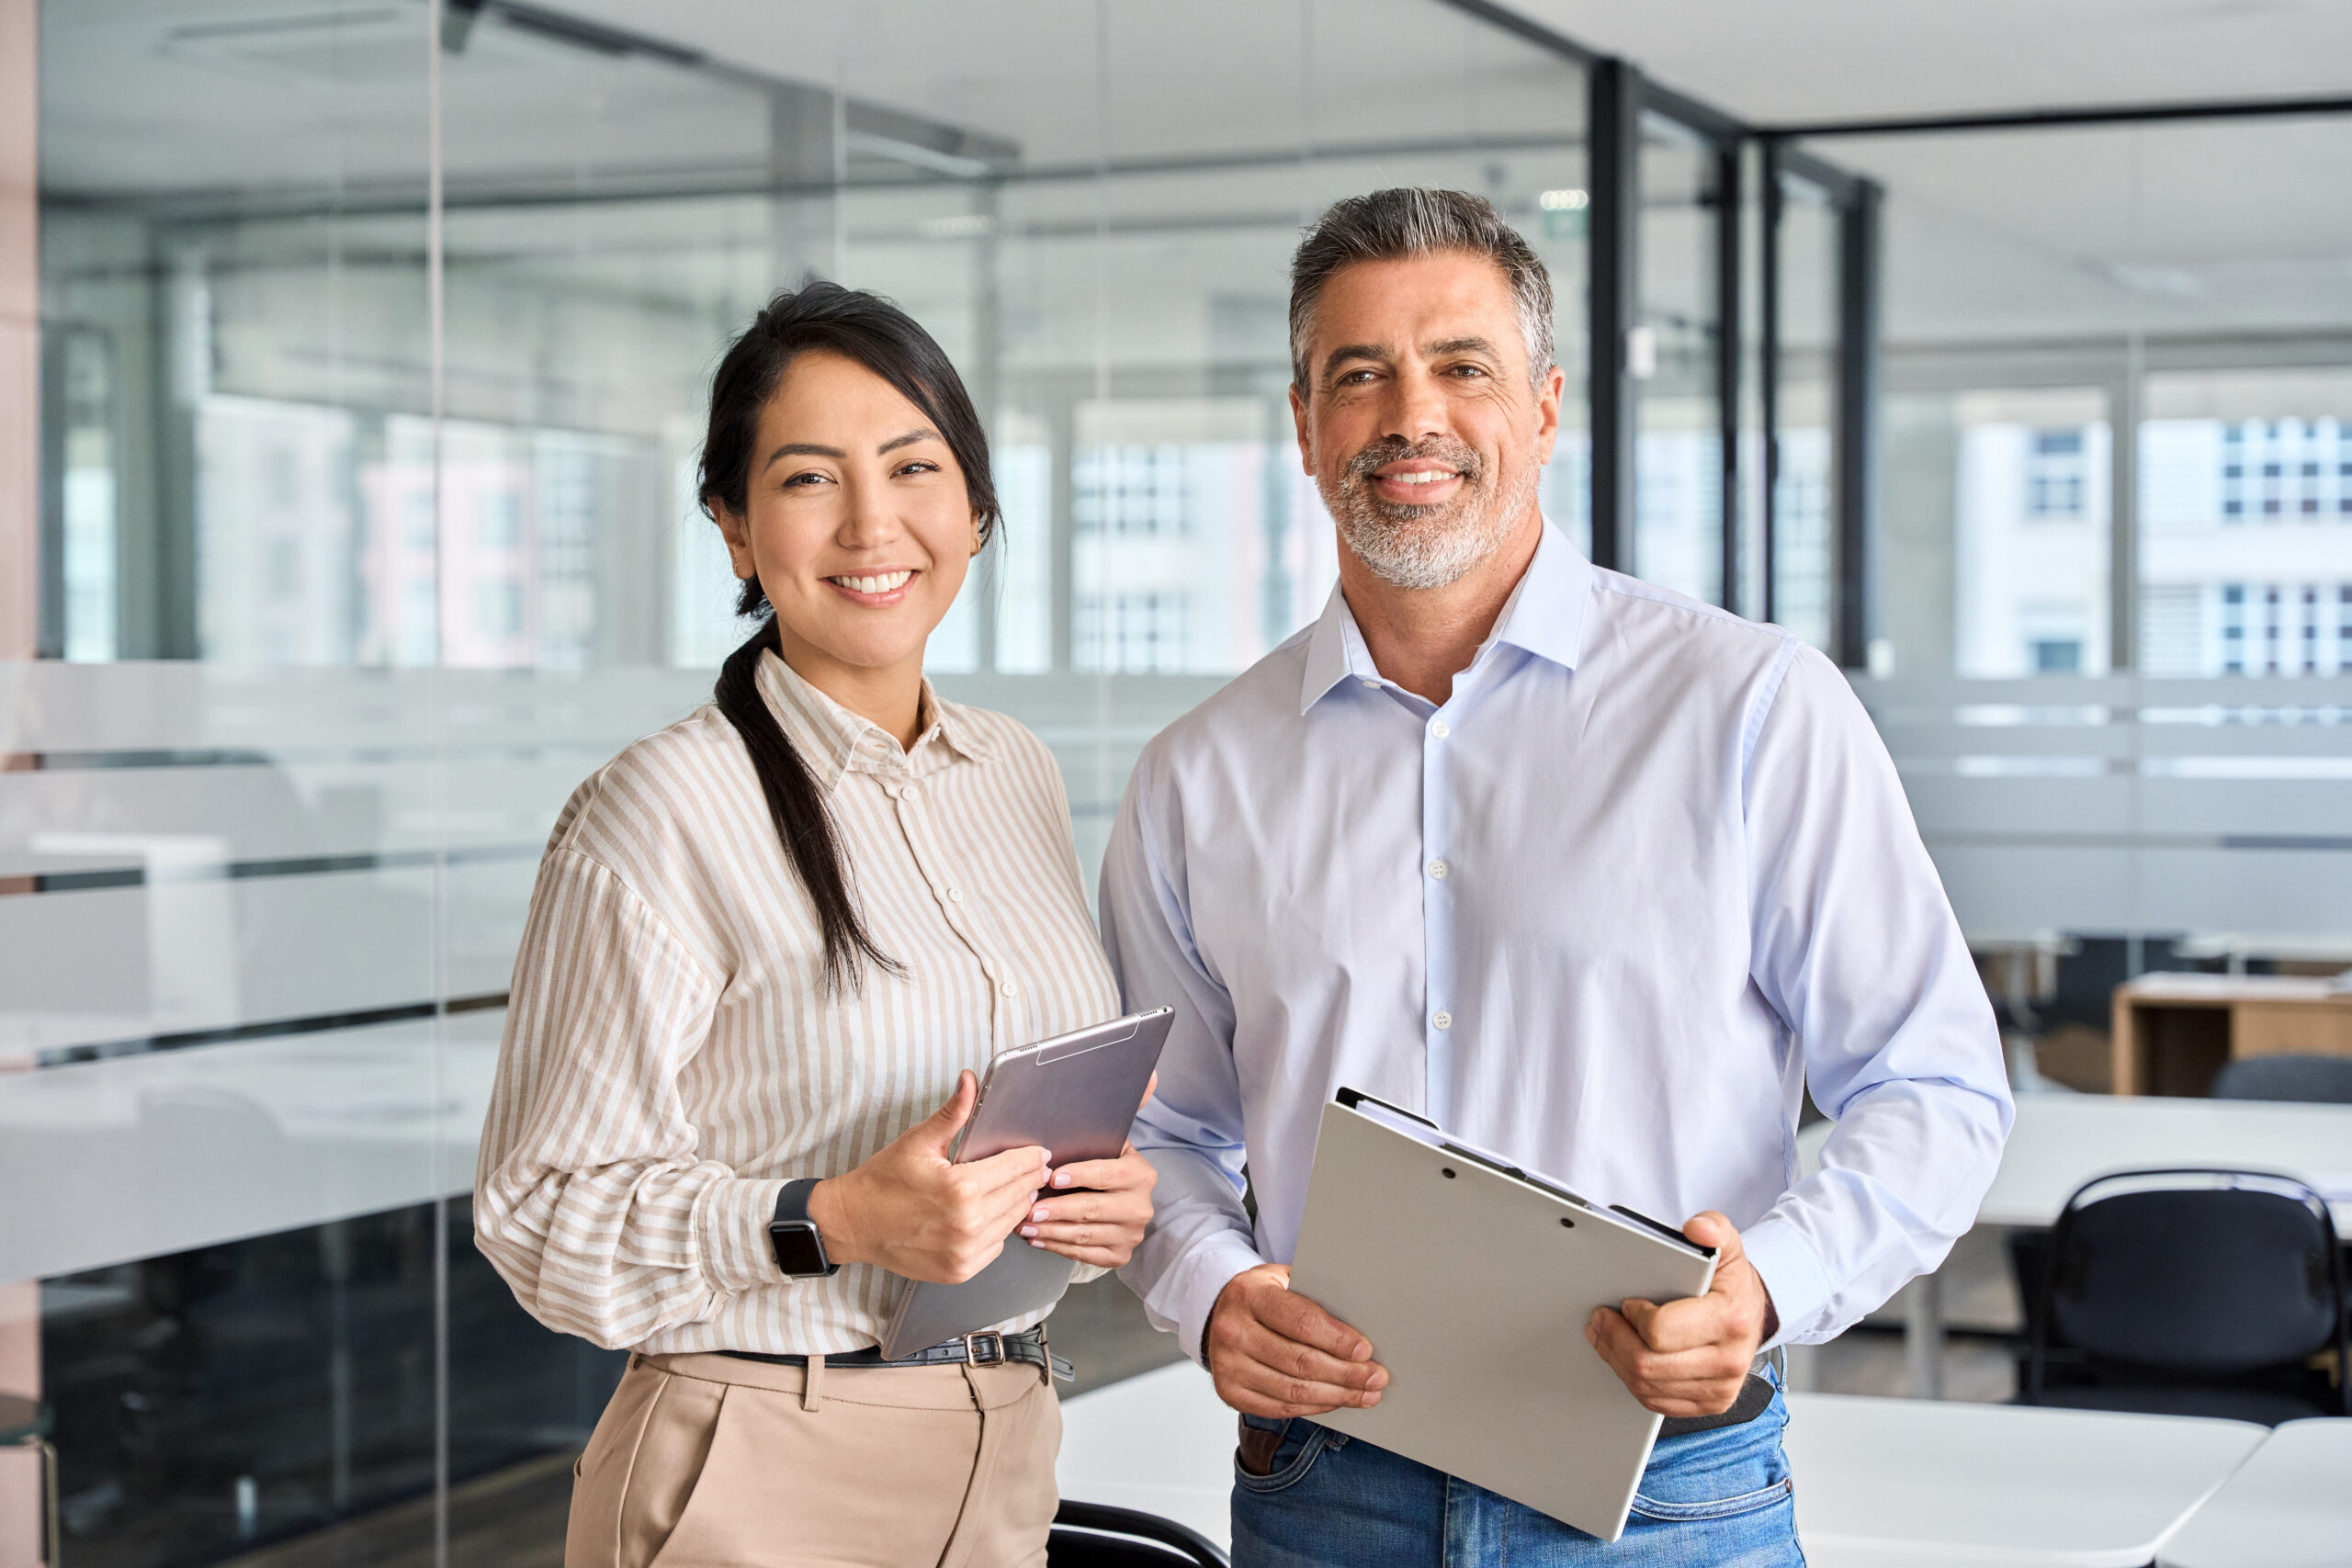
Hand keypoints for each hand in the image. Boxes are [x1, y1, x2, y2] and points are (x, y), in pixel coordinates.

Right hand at [806, 1070, 1046, 1283]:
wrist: (853, 1224)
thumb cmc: (883, 1181)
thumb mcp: (918, 1141)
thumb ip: (953, 1113)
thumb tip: (971, 1081)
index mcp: (961, 1188)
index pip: (1015, 1167)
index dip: (1032, 1158)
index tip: (1040, 1153)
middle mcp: (967, 1223)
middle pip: (1020, 1195)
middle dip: (1030, 1179)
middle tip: (1036, 1169)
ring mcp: (965, 1251)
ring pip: (1012, 1222)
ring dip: (1017, 1204)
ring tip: (1017, 1189)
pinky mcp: (960, 1270)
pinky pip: (996, 1246)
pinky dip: (998, 1230)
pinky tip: (990, 1215)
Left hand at [1017, 1069, 1161, 1267]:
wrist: (1118, 1205)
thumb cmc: (1103, 1166)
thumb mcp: (1113, 1139)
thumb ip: (1129, 1106)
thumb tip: (1151, 1076)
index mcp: (1141, 1175)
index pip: (1108, 1174)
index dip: (1081, 1175)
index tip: (1053, 1175)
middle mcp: (1141, 1207)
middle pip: (1094, 1208)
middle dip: (1057, 1208)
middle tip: (1028, 1205)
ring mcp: (1131, 1234)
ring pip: (1085, 1235)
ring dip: (1050, 1230)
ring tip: (1024, 1222)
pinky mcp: (1119, 1256)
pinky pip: (1084, 1256)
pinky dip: (1057, 1248)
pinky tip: (1037, 1238)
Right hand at [1203, 1263, 1388, 1417]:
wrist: (1220, 1313)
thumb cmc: (1263, 1295)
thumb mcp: (1283, 1280)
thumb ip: (1315, 1296)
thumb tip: (1362, 1324)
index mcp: (1249, 1295)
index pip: (1301, 1322)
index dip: (1338, 1340)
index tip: (1366, 1351)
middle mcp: (1233, 1330)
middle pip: (1301, 1362)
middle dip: (1346, 1374)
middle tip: (1376, 1377)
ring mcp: (1227, 1365)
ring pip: (1293, 1390)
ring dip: (1336, 1396)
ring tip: (1365, 1394)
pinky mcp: (1229, 1391)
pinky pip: (1280, 1408)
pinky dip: (1314, 1407)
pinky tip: (1336, 1401)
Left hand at [1585, 1211, 1775, 1417]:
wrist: (1753, 1315)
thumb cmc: (1731, 1283)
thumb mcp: (1727, 1247)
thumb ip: (1713, 1228)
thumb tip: (1698, 1228)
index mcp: (1729, 1320)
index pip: (1661, 1331)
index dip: (1634, 1318)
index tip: (1627, 1303)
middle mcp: (1728, 1360)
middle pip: (1648, 1365)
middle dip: (1613, 1340)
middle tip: (1599, 1320)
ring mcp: (1720, 1388)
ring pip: (1647, 1387)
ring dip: (1617, 1361)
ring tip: (1605, 1336)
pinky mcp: (1711, 1403)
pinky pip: (1657, 1403)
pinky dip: (1633, 1381)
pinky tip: (1624, 1358)